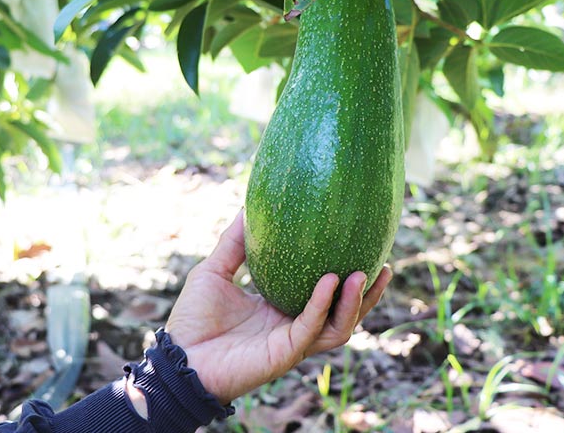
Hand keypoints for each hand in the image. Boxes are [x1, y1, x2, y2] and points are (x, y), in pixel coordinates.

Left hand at [165, 210, 392, 404]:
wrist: (178, 357)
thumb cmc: (193, 318)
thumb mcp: (214, 270)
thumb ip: (233, 242)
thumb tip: (247, 206)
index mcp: (281, 308)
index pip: (324, 294)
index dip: (346, 277)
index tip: (362, 248)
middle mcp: (292, 326)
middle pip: (343, 313)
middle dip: (367, 295)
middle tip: (384, 265)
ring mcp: (292, 342)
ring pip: (338, 326)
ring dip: (355, 302)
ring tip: (365, 272)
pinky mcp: (284, 353)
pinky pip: (311, 327)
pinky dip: (322, 304)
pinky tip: (331, 280)